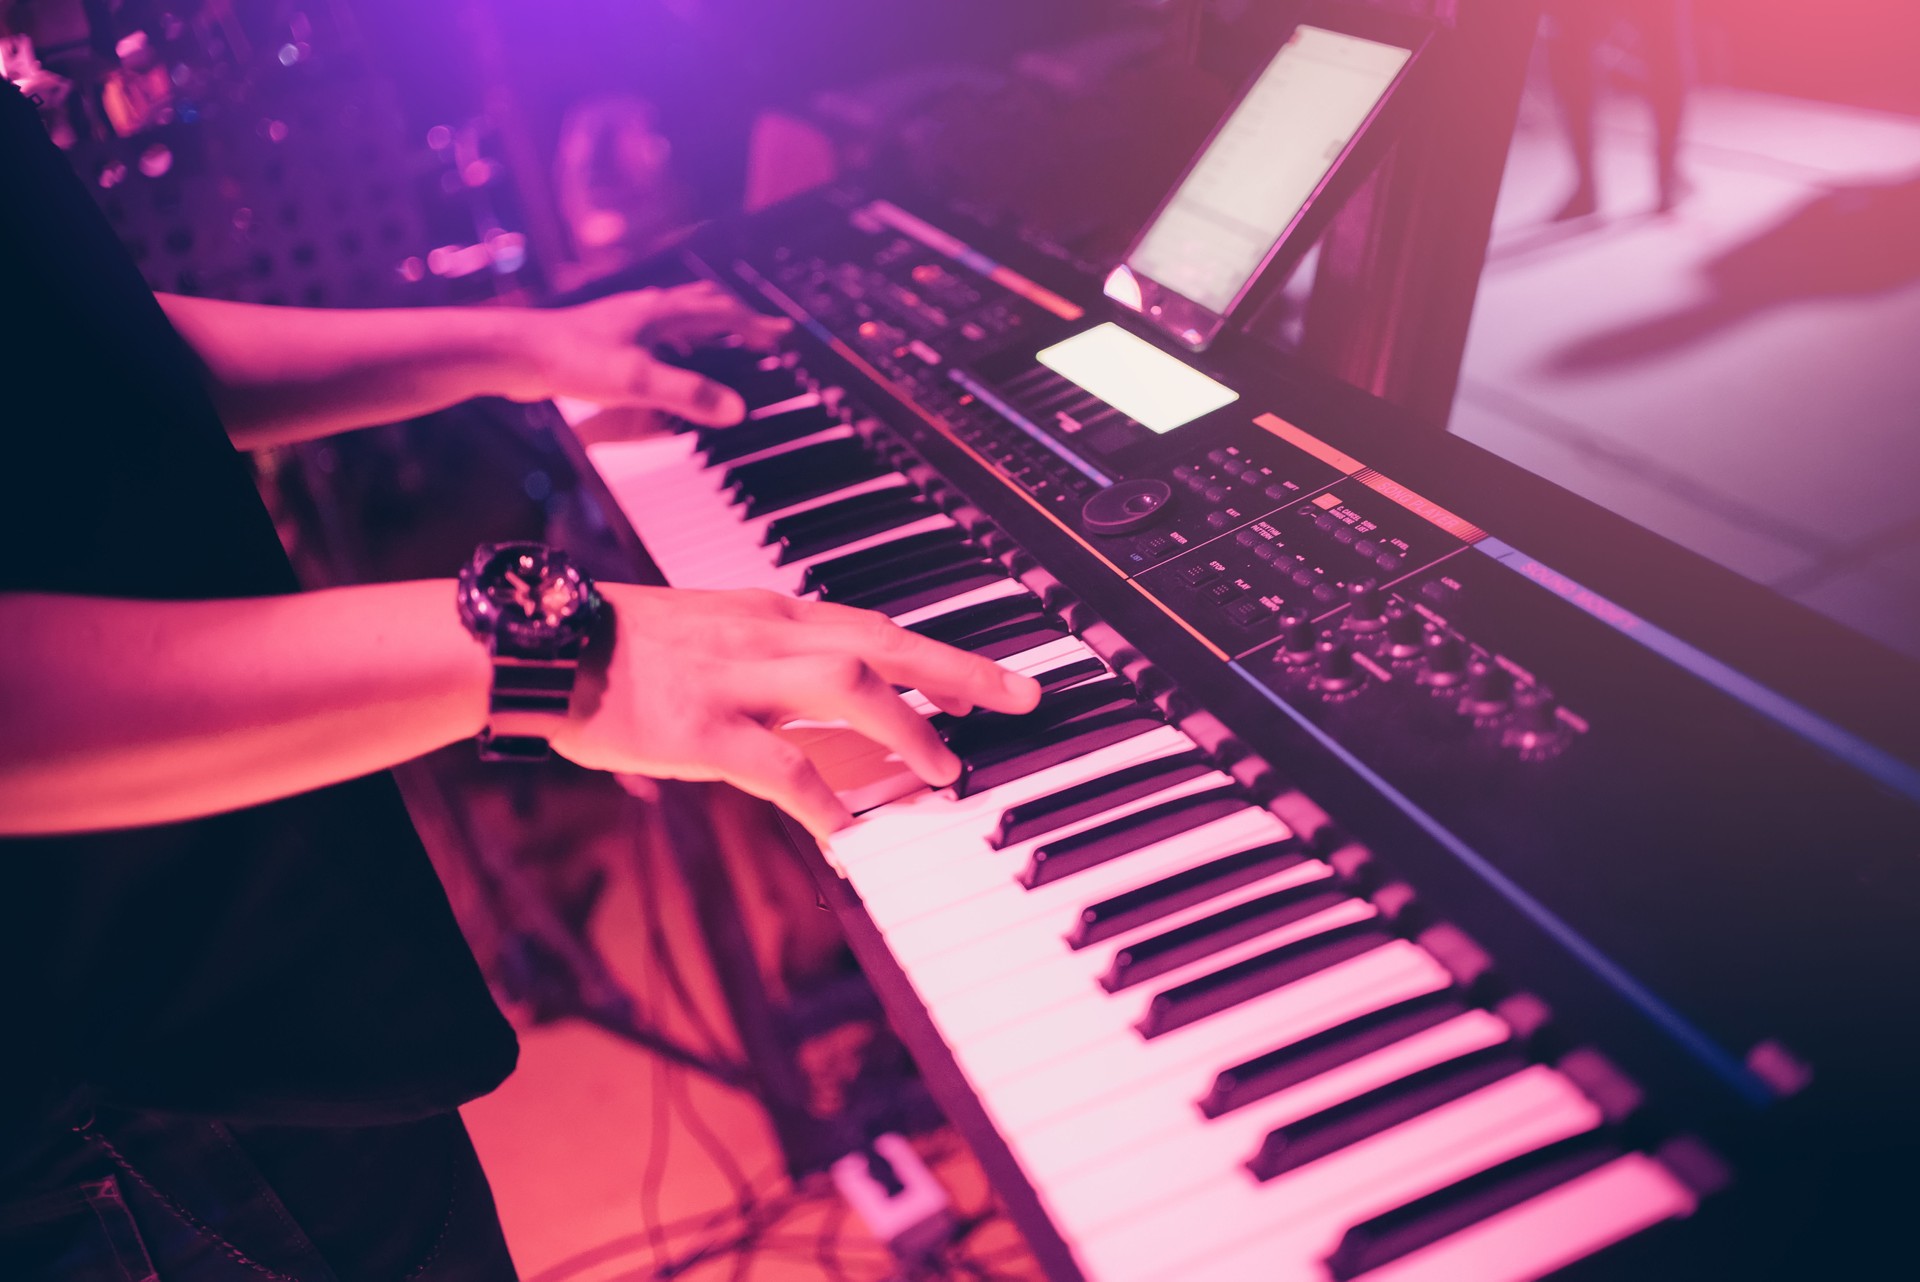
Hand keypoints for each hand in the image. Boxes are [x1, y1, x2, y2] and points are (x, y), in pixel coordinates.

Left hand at [511, 282, 790, 425]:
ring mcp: (626, 320)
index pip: (722, 313)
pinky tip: (665, 357)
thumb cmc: (573, 360)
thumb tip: (736, 410)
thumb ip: (689, 395)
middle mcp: (648, 309)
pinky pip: (655, 331)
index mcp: (663, 313)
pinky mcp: (607, 336)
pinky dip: (676, 339)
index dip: (755, 325)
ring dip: (707, 325)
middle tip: (759, 333)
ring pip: (678, 314)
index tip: (782, 333)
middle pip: (703, 303)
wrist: (518, 353)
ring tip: (722, 341)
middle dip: (736, 317)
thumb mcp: (639, 381)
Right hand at [553, 586, 1043, 839]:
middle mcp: (765, 636)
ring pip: (849, 690)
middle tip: (1022, 699)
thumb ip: (765, 666)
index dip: (935, 655)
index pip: (874, 625)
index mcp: (768, 613)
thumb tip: (816, 713)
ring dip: (907, 731)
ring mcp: (735, 680)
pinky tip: (850, 830)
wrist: (539, 645)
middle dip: (962, 671)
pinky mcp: (702, 728)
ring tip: (945, 773)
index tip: (983, 682)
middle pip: (886, 644)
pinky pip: (780, 764)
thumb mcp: (706, 637)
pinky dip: (824, 798)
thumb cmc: (617, 646)